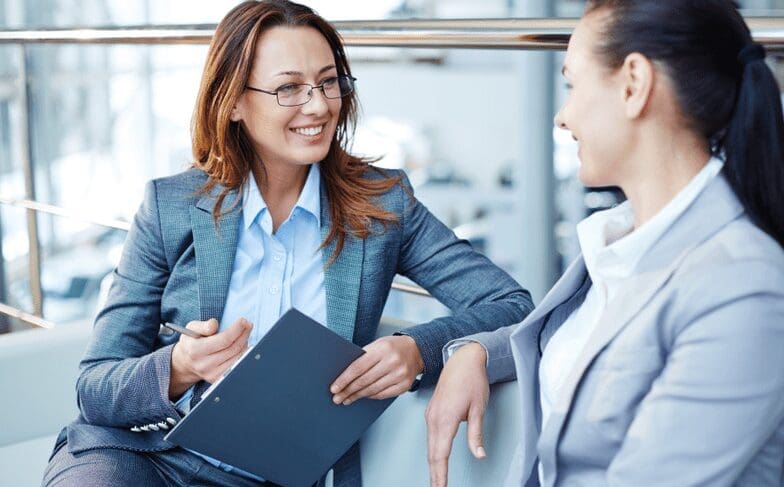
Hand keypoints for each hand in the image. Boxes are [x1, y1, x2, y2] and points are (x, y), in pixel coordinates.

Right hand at [169, 317, 252, 398]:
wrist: (186, 362)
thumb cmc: (191, 342)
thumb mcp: (191, 328)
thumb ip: (203, 325)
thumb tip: (214, 324)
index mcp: (195, 350)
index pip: (224, 339)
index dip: (237, 329)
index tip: (243, 320)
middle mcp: (204, 365)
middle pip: (234, 348)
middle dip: (244, 334)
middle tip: (248, 324)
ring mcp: (212, 374)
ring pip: (239, 358)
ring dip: (245, 343)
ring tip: (243, 333)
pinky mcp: (219, 379)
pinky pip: (237, 366)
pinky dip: (243, 354)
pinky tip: (241, 345)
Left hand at [330, 335, 424, 404]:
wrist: (417, 350)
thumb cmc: (392, 347)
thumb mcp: (377, 345)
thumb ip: (363, 357)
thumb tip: (344, 376)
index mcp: (382, 349)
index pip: (358, 367)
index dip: (344, 379)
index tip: (334, 388)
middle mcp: (392, 361)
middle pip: (364, 380)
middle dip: (348, 391)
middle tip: (337, 398)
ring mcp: (400, 374)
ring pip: (373, 389)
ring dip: (357, 396)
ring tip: (347, 399)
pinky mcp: (405, 385)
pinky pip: (383, 394)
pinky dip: (371, 396)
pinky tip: (363, 396)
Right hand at [425, 343, 488, 486]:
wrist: (463, 359)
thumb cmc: (472, 380)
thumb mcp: (479, 407)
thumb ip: (476, 434)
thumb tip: (479, 454)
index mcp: (445, 418)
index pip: (441, 455)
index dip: (441, 475)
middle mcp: (434, 418)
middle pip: (432, 454)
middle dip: (434, 475)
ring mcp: (431, 415)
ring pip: (430, 447)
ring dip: (433, 465)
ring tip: (437, 482)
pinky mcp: (432, 412)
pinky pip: (430, 437)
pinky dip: (433, 452)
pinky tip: (436, 461)